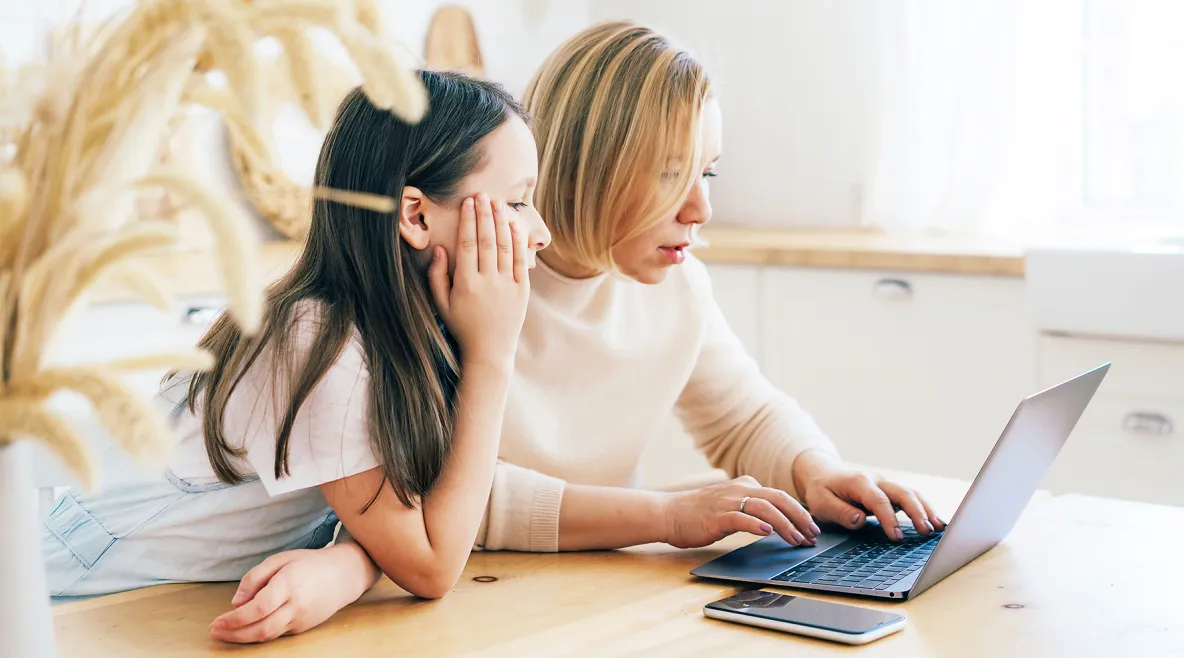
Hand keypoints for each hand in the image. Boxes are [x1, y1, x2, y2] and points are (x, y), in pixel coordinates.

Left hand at [208, 546, 373, 643]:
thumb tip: (236, 602)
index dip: (235, 619)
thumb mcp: (281, 559)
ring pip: (268, 635)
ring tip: (226, 633)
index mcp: (289, 584)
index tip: (217, 621)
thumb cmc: (310, 563)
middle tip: (215, 632)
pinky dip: (259, 633)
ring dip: (243, 638)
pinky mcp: (303, 627)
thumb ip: (255, 577)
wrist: (344, 575)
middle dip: (234, 634)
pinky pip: (277, 633)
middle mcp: (297, 605)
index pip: (258, 608)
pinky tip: (247, 628)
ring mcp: (301, 618)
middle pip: (261, 628)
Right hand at [428, 193, 529, 368]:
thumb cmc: (462, 326)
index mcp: (466, 284)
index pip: (467, 244)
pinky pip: (520, 261)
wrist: (489, 351)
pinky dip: (517, 242)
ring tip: (497, 203)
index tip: (467, 203)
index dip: (468, 221)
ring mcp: (507, 286)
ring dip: (500, 222)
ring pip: (504, 247)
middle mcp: (488, 282)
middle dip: (484, 214)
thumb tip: (439, 248)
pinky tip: (513, 225)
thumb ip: (437, 276)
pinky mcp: (522, 291)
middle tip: (481, 195)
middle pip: (486, 240)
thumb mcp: (441, 304)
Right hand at [661, 475, 821, 548]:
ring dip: (784, 524)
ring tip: (796, 539)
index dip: (799, 512)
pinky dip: (756, 524)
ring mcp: (728, 502)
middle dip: (800, 517)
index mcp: (745, 485)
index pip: (780, 496)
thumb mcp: (730, 504)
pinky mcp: (716, 516)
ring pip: (764, 508)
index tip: (811, 529)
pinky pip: (740, 518)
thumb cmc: (699, 513)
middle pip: (778, 498)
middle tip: (812, 535)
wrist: (669, 513)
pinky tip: (767, 533)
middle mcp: (739, 489)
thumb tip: (777, 523)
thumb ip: (751, 507)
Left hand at [792, 449, 946, 540]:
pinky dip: (924, 508)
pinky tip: (935, 522)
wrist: (821, 473)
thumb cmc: (821, 490)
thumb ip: (840, 512)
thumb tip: (860, 520)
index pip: (879, 501)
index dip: (889, 519)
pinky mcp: (890, 492)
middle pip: (903, 493)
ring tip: (939, 528)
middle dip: (917, 512)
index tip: (896, 537)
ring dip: (926, 509)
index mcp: (859, 483)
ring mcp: (885, 485)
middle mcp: (876, 481)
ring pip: (911, 494)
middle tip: (927, 531)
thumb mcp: (821, 503)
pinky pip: (910, 498)